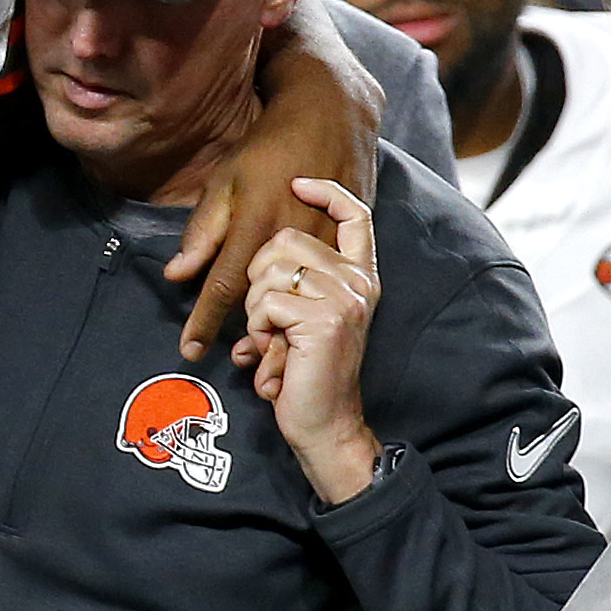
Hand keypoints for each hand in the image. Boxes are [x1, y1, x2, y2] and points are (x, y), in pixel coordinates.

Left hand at [171, 1, 379, 357]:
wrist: (332, 117)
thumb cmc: (269, 146)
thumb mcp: (226, 182)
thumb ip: (203, 232)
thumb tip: (177, 275)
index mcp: (256, 225)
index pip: (223, 287)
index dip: (204, 322)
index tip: (189, 350)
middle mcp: (292, 241)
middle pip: (260, 303)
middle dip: (245, 335)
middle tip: (235, 352)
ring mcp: (326, 246)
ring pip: (295, 303)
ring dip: (275, 330)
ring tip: (261, 347)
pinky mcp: (353, 248)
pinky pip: (322, 294)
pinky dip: (303, 313)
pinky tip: (296, 322)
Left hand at [236, 176, 382, 503]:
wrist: (325, 425)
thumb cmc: (305, 375)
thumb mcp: (295, 322)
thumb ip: (286, 284)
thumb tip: (252, 255)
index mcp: (357, 275)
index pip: (355, 214)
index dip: (328, 191)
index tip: (298, 184)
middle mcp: (357, 280)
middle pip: (286, 237)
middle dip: (257, 278)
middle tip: (269, 321)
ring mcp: (345, 297)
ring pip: (270, 271)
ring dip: (255, 311)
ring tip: (272, 342)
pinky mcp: (327, 319)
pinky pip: (267, 303)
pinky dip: (258, 331)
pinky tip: (274, 356)